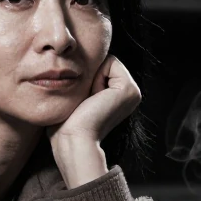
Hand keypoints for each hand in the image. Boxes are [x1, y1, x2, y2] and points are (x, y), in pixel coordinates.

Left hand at [45, 55, 140, 187]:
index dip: (87, 77)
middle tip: (86, 101)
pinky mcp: (129, 89)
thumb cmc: (67, 123)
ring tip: (89, 101)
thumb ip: (82, 82)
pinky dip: (96, 76)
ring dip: (92, 77)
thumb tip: (73, 65)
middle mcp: (130, 94)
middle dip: (90, 75)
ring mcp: (133, 92)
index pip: (102, 66)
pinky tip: (94, 97)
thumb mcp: (76, 98)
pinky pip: (110, 62)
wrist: (73, 139)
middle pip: (104, 62)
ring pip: (107, 61)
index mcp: (120, 97)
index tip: (83, 101)